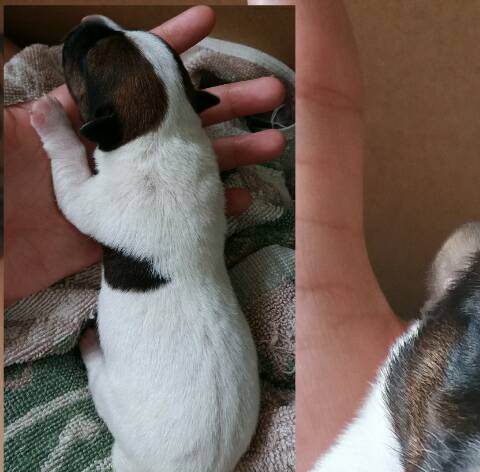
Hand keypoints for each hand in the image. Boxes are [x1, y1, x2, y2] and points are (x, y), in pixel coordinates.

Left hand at [3, 4, 287, 302]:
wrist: (4, 261)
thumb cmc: (4, 195)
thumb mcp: (13, 154)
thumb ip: (38, 134)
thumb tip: (48, 105)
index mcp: (83, 125)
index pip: (130, 76)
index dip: (166, 48)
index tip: (206, 23)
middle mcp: (114, 154)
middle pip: (177, 118)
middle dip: (224, 100)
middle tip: (267, 89)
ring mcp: (128, 193)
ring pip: (192, 165)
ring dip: (235, 152)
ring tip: (275, 141)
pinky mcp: (136, 232)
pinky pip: (185, 215)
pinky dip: (218, 205)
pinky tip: (246, 197)